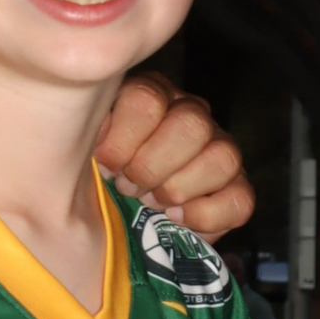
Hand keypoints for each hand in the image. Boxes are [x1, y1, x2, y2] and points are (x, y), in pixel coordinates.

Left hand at [96, 72, 254, 240]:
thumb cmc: (91, 180)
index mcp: (149, 94)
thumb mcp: (79, 151)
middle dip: (151, 167)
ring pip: (222, 158)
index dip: (123, 141)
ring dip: (178, 189)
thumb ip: (83, 135)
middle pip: (191, 125)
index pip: (147, 100)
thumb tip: (94, 148)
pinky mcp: (236, 188)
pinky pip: (240, 199)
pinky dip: (206, 217)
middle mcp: (190, 113)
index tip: (105, 166)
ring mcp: (219, 148)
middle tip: (130, 187)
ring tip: (152, 203)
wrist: (108, 224)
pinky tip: (178, 218)